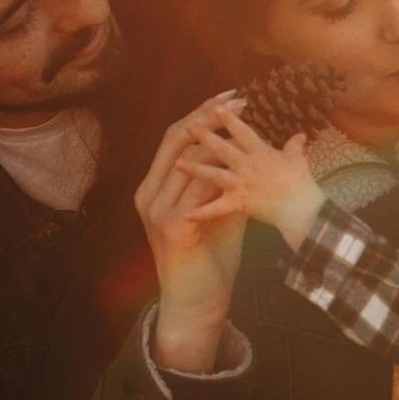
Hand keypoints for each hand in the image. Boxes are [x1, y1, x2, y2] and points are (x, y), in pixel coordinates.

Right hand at [137, 94, 247, 370]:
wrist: (196, 302)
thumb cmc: (209, 258)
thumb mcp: (217, 211)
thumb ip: (224, 182)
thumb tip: (248, 153)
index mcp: (156, 188)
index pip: (175, 138)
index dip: (201, 113)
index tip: (230, 96)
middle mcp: (150, 194)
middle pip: (176, 140)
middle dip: (208, 115)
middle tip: (239, 98)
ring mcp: (157, 211)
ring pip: (186, 161)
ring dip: (217, 138)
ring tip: (244, 119)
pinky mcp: (172, 228)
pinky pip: (196, 192)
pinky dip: (217, 172)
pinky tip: (240, 158)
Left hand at [180, 105, 327, 249]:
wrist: (303, 210)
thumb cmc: (302, 184)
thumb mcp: (299, 161)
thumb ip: (294, 147)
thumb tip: (300, 135)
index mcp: (261, 153)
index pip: (243, 133)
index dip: (230, 119)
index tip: (216, 107)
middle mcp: (248, 166)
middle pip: (223, 149)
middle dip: (205, 137)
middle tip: (189, 127)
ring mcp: (242, 185)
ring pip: (214, 175)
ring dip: (195, 170)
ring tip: (178, 164)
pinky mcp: (240, 204)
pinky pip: (217, 209)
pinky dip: (202, 213)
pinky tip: (186, 215)